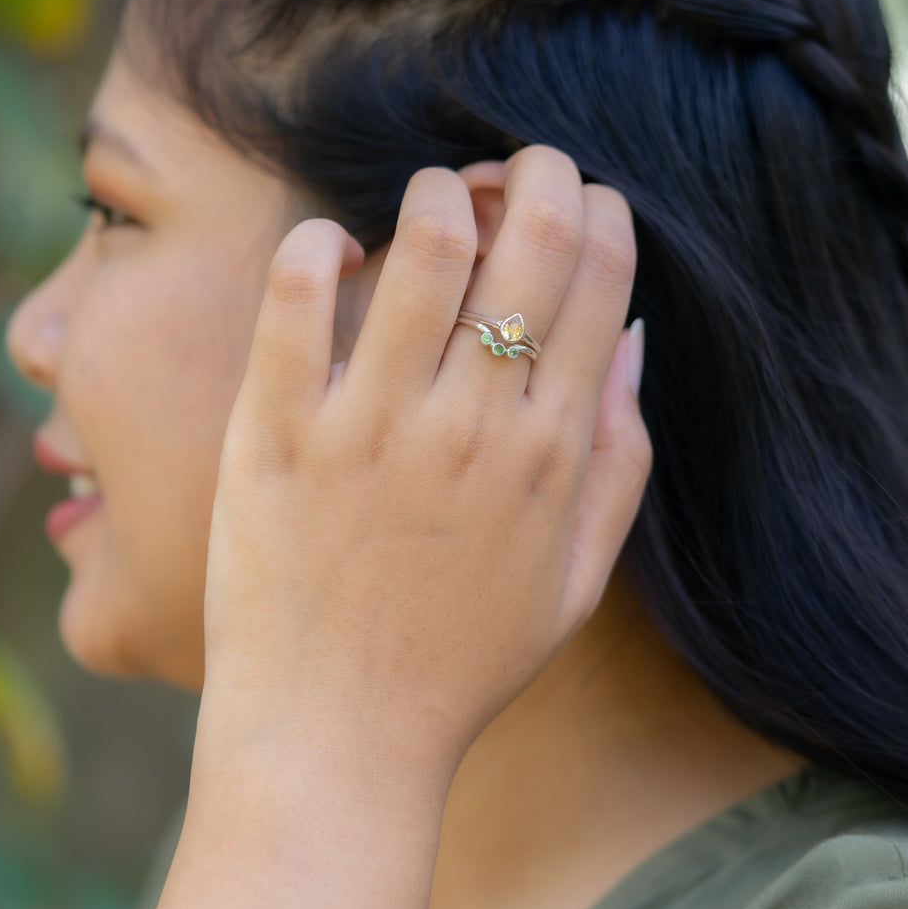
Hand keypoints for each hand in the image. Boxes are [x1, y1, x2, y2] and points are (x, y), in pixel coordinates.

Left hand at [197, 147, 651, 798]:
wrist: (336, 742)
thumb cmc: (460, 664)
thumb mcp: (575, 578)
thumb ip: (618, 459)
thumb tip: (632, 340)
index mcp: (551, 453)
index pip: (598, 278)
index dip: (599, 211)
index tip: (580, 199)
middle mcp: (472, 426)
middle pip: (529, 239)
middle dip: (534, 171)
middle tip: (511, 166)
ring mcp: (370, 426)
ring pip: (424, 247)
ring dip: (438, 194)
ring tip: (430, 201)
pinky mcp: (275, 433)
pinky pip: (298, 300)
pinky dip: (320, 247)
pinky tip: (333, 246)